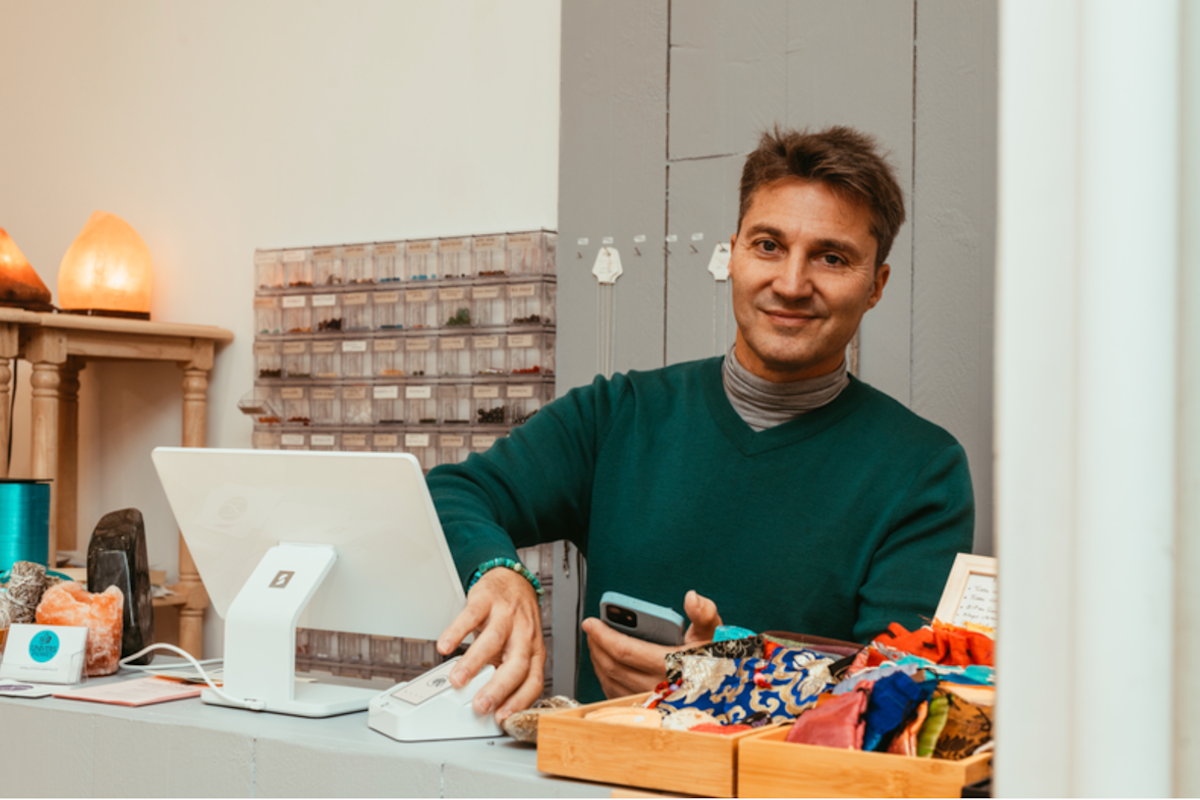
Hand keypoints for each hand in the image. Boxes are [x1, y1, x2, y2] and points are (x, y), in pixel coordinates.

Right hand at [436, 566, 544, 721]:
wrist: (512, 582)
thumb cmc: (515, 622)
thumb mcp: (517, 649)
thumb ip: (505, 674)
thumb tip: (489, 705)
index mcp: (533, 651)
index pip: (533, 681)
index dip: (519, 701)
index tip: (501, 718)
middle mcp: (523, 634)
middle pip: (516, 664)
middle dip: (498, 688)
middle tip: (479, 705)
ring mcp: (506, 615)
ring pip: (493, 640)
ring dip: (473, 663)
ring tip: (457, 680)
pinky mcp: (487, 600)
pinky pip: (471, 616)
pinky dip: (456, 632)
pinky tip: (445, 646)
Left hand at [582, 590, 723, 698]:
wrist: (723, 690)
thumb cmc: (715, 659)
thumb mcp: (714, 633)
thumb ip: (703, 613)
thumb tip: (692, 598)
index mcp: (672, 666)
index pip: (626, 651)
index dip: (603, 636)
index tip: (591, 623)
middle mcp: (660, 687)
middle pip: (613, 666)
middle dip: (596, 645)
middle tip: (591, 629)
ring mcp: (651, 701)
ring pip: (611, 682)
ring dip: (598, 661)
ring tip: (596, 643)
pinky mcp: (646, 709)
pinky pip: (615, 696)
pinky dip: (606, 678)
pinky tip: (605, 663)